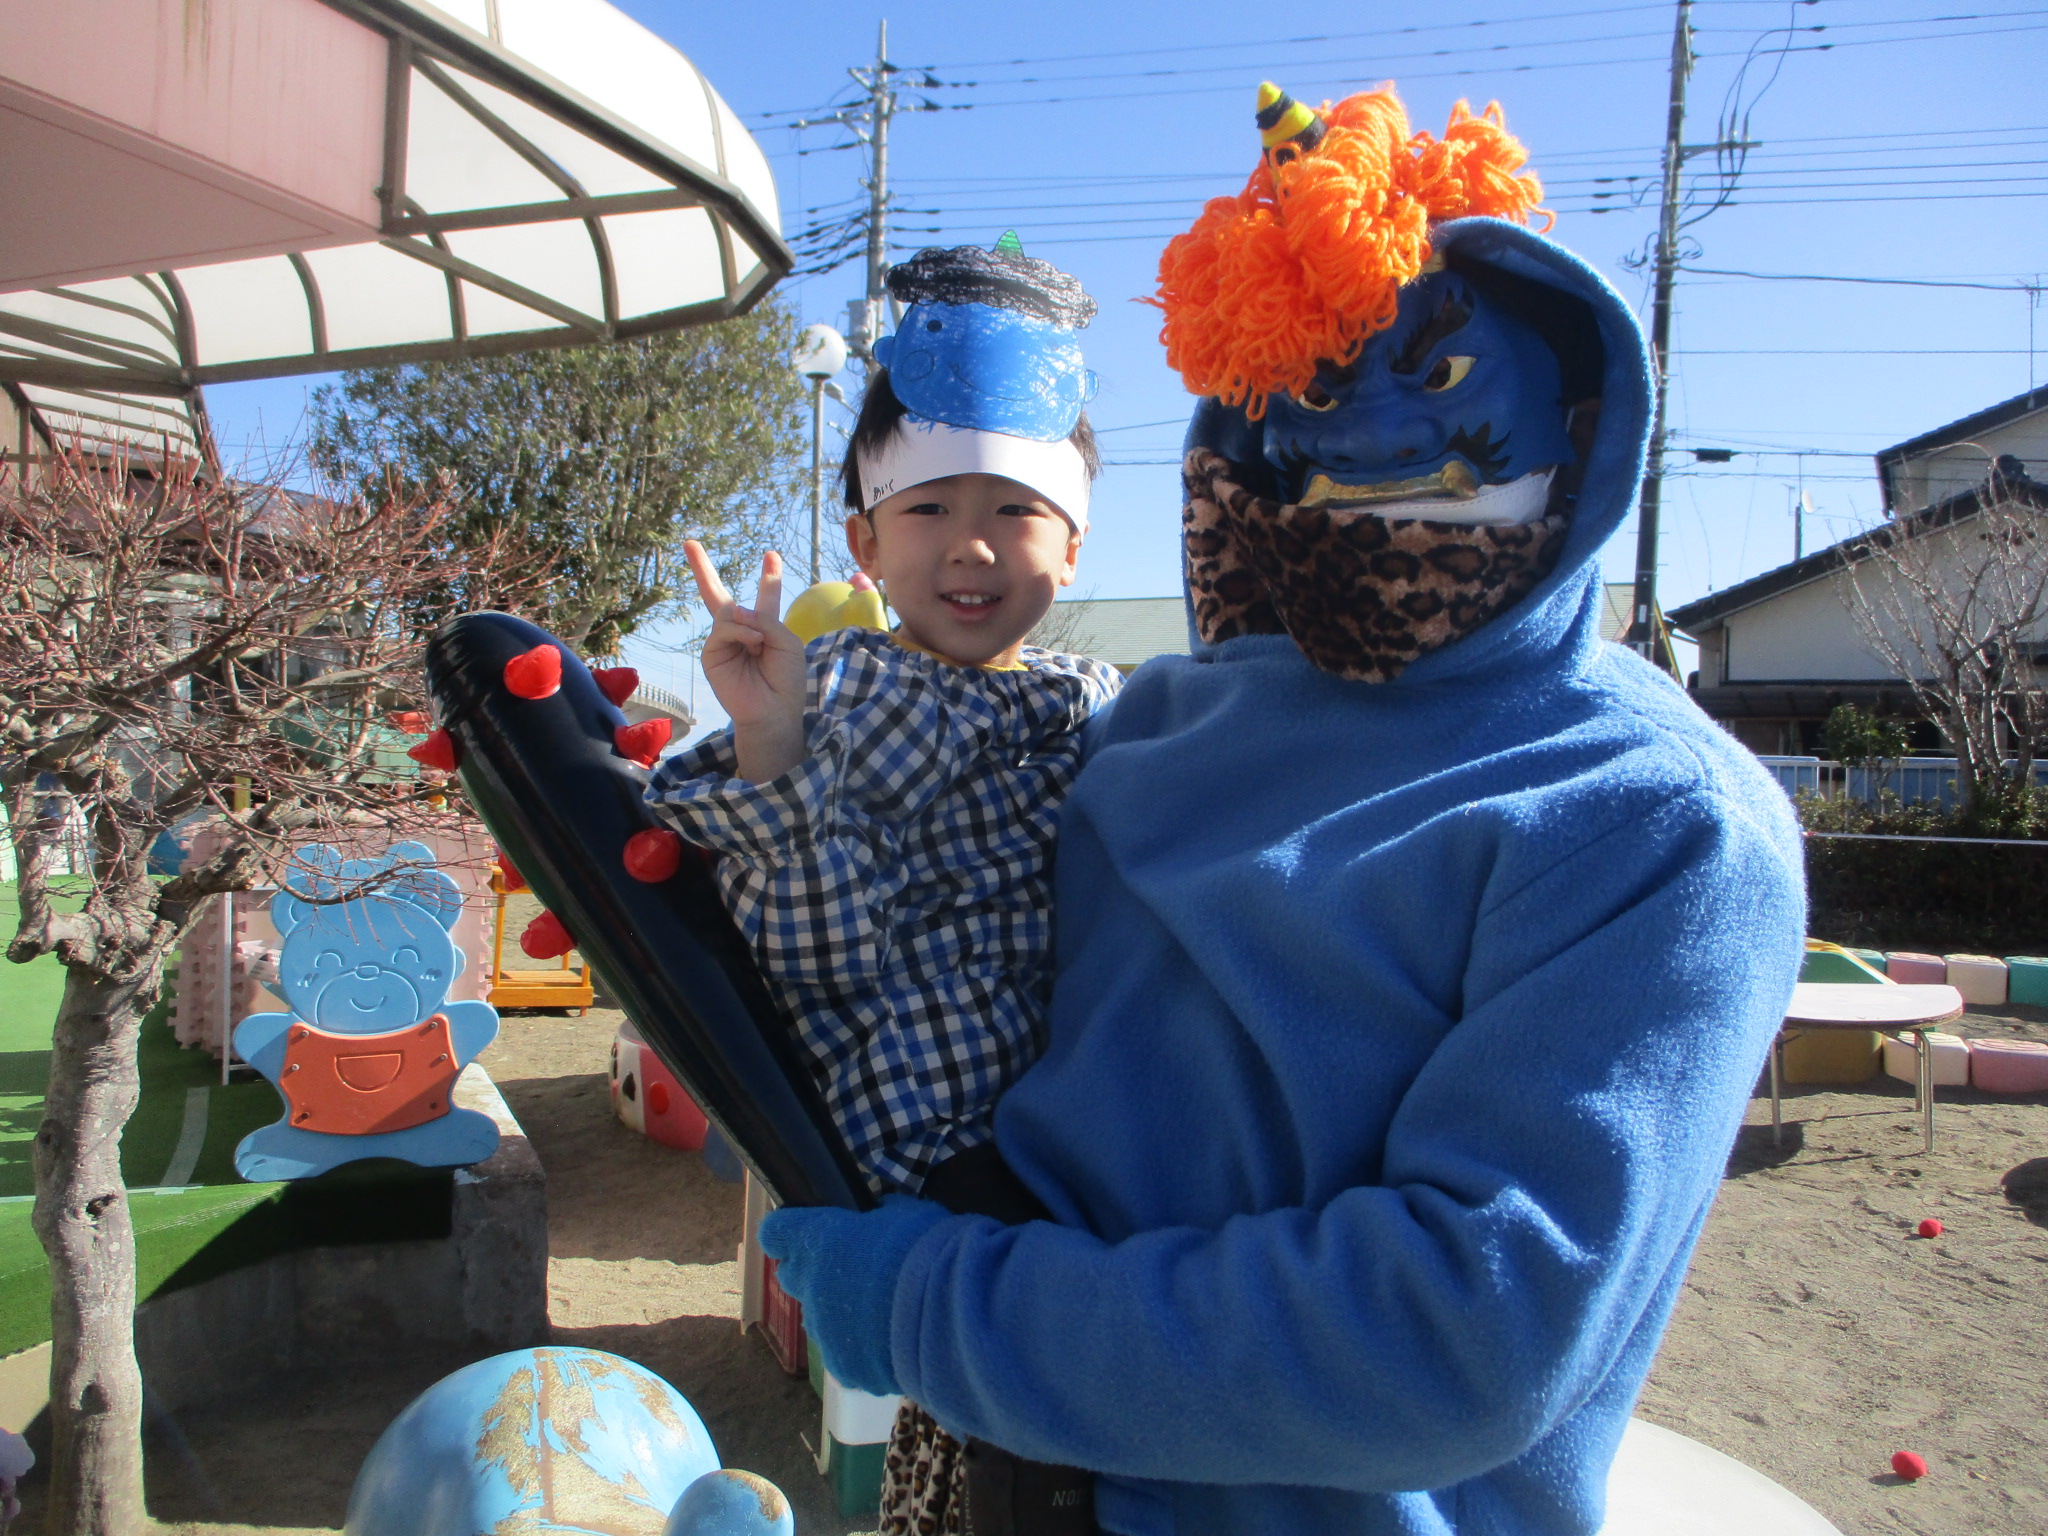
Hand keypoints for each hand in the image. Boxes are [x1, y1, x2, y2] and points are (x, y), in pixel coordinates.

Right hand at [684, 541, 807, 781]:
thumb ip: (763, 618)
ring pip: (727, 612)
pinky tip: (753, 645)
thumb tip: (732, 612)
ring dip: (748, 625)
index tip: (771, 555)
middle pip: (719, 596)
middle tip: (689, 543)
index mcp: (765, 627)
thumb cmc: (786, 678)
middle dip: (703, 569)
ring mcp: (724, 642)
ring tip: (761, 645)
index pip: (765, 596)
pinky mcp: (712, 654)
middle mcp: (742, 632)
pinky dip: (740, 634)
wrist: (773, 710)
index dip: (768, 576)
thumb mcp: (786, 641)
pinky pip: (723, 629)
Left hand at [760, 1194, 948, 1396]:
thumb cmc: (930, 1250)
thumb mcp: (909, 1213)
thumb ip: (882, 1215)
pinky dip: (860, 1350)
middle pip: (792, 1276)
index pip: (776, 1232)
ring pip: (819, 1318)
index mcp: (819, 1240)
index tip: (810, 1230)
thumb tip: (880, 1216)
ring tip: (883, 1313)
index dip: (790, 1231)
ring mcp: (823, 1331)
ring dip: (840, 1312)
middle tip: (853, 1270)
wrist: (953, 1315)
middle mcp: (810, 1286)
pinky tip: (893, 1343)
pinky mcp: (843, 1368)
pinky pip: (843, 1354)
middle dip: (814, 1272)